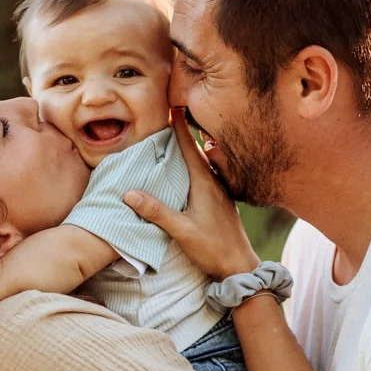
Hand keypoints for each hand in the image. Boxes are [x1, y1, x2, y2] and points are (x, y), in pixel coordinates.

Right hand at [122, 111, 258, 281]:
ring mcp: (218, 191)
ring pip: (201, 162)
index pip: (189, 148)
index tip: (171, 105)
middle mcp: (214, 182)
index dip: (179, 127)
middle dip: (182, 131)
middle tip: (169, 113)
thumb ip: (157, 212)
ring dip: (188, 148)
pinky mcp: (219, 201)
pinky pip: (204, 173)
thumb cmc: (214, 248)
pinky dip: (193, 164)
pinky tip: (187, 169)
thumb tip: (130, 193)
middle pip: (195, 150)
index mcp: (205, 183)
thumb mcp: (182, 231)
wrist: (240, 265)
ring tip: (174, 137)